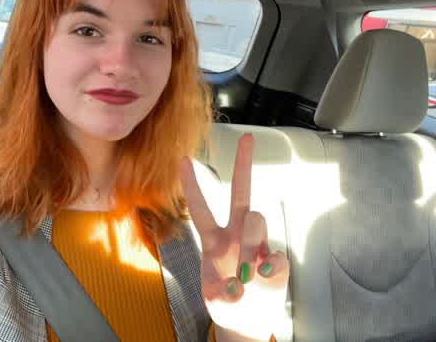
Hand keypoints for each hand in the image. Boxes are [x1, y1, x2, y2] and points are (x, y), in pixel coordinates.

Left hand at [179, 134, 289, 340]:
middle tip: (247, 138)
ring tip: (246, 271)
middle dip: (243, 165)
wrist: (248, 327)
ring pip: (256, 221)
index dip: (192, 184)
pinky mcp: (277, 263)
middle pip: (241, 194)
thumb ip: (229, 289)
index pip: (201, 208)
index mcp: (214, 240)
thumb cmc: (228, 305)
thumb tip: (249, 277)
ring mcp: (258, 246)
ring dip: (249, 241)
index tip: (183, 158)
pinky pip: (277, 259)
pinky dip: (269, 272)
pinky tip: (262, 281)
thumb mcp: (216, 297)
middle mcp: (237, 236)